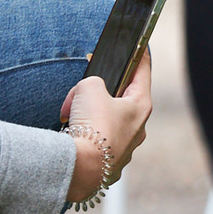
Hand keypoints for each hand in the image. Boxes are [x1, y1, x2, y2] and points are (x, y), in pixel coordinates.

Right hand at [59, 52, 152, 204]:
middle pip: (120, 98)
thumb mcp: (90, 87)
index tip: (140, 46)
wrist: (80, 168)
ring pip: (105, 120)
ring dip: (86, 114)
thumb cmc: (92, 126)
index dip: (139, 55)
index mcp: (140, 106)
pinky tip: (71, 134)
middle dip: (97, 91)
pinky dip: (83, 135)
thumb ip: (93, 82)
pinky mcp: (110, 162)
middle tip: (80, 90)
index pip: (143, 72)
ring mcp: (125, 147)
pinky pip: (96, 140)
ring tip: (69, 116)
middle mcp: (138, 127)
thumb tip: (89, 94)